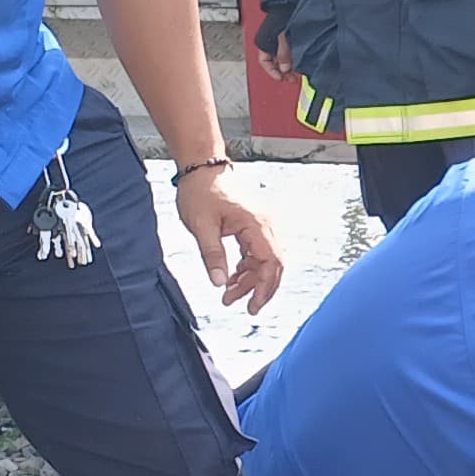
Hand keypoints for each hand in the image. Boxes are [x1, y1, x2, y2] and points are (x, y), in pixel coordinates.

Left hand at [178, 166, 285, 312]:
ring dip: (250, 280)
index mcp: (256, 224)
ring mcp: (261, 225)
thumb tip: (219, 283)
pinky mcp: (253, 226)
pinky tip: (232, 277)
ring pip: (265, 261)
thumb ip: (213, 256)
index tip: (253, 305)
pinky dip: (247, 268)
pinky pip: (257, 253)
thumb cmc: (201, 192)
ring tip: (229, 294)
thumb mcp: (202, 226)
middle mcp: (264, 225)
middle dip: (259, 289)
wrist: (201, 169)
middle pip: (273, 265)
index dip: (264, 287)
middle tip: (245, 306)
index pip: (271, 263)